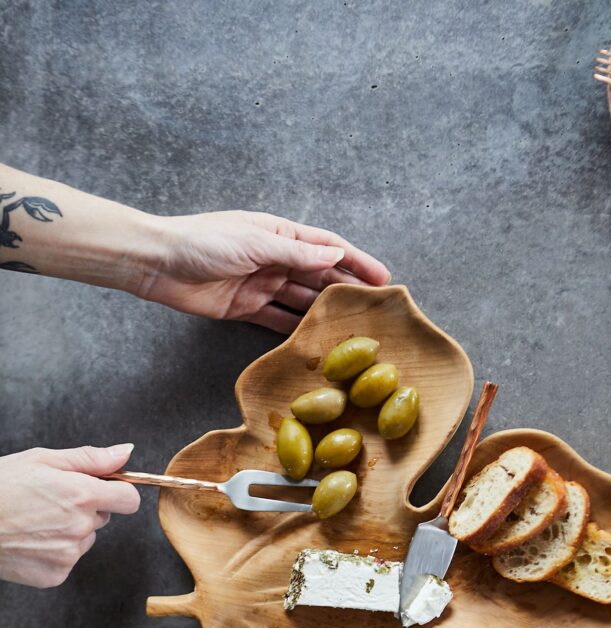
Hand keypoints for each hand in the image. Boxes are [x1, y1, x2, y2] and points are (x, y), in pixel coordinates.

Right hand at [0, 444, 139, 587]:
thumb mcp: (42, 460)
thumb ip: (90, 458)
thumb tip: (126, 453)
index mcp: (82, 495)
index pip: (129, 499)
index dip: (117, 492)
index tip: (102, 489)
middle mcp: (81, 527)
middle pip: (103, 518)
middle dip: (85, 508)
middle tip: (49, 501)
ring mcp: (69, 554)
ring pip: (85, 539)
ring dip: (70, 530)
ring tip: (34, 520)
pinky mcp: (56, 574)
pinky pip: (68, 559)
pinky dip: (54, 551)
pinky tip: (30, 539)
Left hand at [136, 211, 390, 331]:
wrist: (158, 262)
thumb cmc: (202, 242)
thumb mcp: (254, 242)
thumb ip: (296, 253)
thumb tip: (336, 256)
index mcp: (279, 234)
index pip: (327, 247)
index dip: (356, 261)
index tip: (383, 279)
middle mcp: (274, 257)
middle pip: (319, 275)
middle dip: (347, 290)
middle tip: (375, 311)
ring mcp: (261, 283)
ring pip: (302, 300)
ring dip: (325, 312)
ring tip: (352, 330)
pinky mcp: (245, 307)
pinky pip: (278, 320)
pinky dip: (296, 329)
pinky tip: (316, 341)